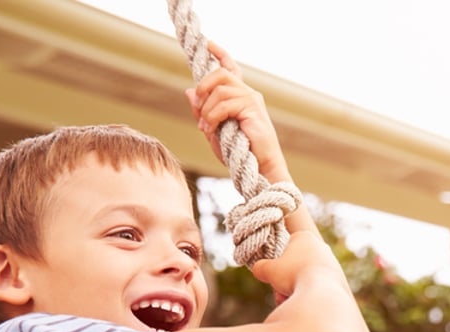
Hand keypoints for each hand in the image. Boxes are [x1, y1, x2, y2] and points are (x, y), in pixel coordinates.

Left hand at [186, 42, 288, 183]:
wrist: (260, 170)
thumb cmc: (239, 154)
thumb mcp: (214, 131)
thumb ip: (203, 112)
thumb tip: (188, 92)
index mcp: (241, 97)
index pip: (231, 69)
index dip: (220, 54)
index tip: (208, 44)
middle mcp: (248, 94)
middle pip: (221, 73)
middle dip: (203, 86)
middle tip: (197, 108)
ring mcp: (252, 100)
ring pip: (219, 90)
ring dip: (206, 110)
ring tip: (204, 128)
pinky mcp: (252, 108)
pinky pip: (223, 105)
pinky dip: (212, 117)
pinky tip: (209, 130)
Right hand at [250, 230, 342, 298]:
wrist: (322, 294)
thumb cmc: (293, 276)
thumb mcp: (268, 270)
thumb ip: (260, 267)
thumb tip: (259, 270)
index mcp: (305, 237)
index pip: (286, 246)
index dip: (277, 262)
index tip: (275, 274)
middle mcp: (321, 247)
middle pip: (296, 265)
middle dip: (286, 280)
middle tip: (281, 291)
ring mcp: (332, 264)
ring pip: (305, 279)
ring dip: (295, 291)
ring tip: (291, 300)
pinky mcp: (340, 280)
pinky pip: (318, 289)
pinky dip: (309, 297)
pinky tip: (305, 304)